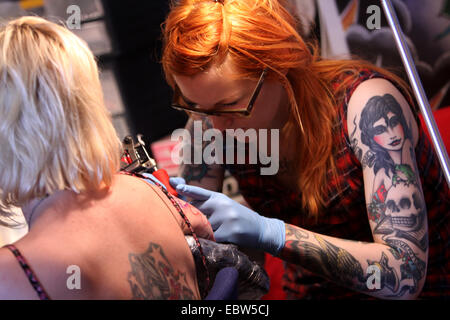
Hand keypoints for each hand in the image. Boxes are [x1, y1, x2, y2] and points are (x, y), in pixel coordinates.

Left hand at [171, 181, 285, 255]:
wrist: (261, 229)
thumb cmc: (237, 218)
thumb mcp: (224, 206)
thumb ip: (206, 205)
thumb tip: (185, 207)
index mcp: (219, 197)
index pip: (199, 192)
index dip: (186, 189)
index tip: (175, 185)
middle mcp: (222, 204)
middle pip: (197, 212)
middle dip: (194, 219)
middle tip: (197, 223)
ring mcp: (226, 218)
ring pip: (204, 227)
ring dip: (205, 233)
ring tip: (218, 233)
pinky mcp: (230, 231)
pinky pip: (212, 239)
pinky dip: (211, 241)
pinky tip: (220, 240)